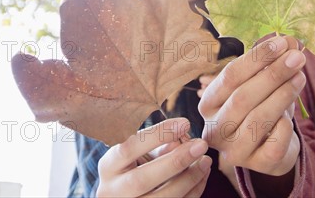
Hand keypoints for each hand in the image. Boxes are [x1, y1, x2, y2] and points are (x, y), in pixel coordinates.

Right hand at [96, 118, 211, 196]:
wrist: (123, 195)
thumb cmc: (133, 166)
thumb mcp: (138, 152)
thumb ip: (157, 145)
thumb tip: (183, 141)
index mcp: (108, 167)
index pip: (129, 148)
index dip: (157, 135)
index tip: (185, 123)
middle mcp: (112, 191)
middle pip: (142, 180)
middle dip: (175, 161)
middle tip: (200, 145)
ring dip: (189, 179)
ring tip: (206, 160)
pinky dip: (193, 191)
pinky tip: (203, 175)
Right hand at [198, 36, 305, 176]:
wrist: (273, 147)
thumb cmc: (261, 107)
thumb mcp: (262, 82)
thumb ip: (273, 60)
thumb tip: (292, 42)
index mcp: (208, 104)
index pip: (230, 76)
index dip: (257, 57)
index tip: (282, 42)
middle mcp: (214, 130)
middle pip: (243, 97)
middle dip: (273, 74)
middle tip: (297, 57)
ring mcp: (234, 151)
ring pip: (258, 119)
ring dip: (282, 94)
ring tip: (300, 77)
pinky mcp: (258, 165)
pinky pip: (274, 142)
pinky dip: (284, 126)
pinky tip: (290, 117)